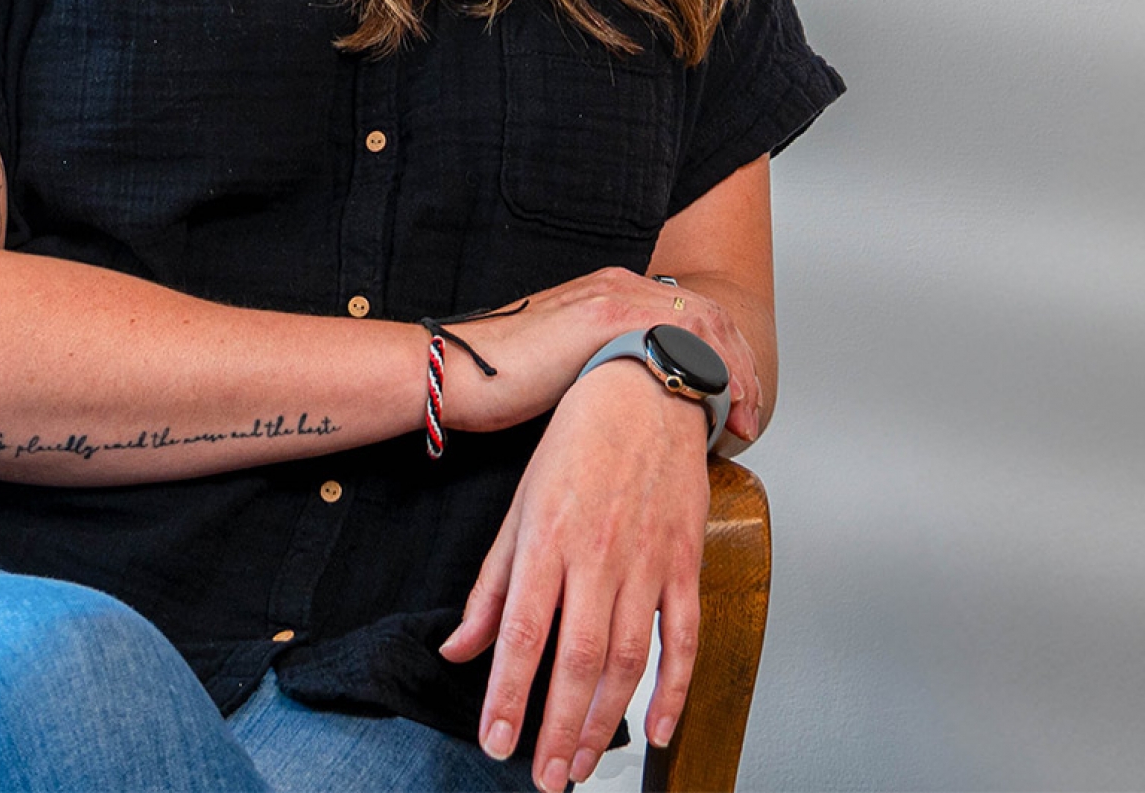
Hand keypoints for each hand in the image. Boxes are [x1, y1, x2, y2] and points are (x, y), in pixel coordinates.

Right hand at [433, 267, 765, 443]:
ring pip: (704, 322)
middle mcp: (617, 285)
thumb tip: (637, 406)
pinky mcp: (605, 316)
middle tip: (751, 415)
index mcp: (608, 294)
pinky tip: (720, 403)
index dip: (722, 358)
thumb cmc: (496, 380)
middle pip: (708, 316)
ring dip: (734, 371)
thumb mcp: (566, 371)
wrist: (454, 372)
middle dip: (740, 367)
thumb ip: (604, 371)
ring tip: (745, 416)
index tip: (734, 404)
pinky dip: (711, 369)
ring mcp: (613, 296)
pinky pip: (681, 335)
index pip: (689, 317)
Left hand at [438, 361, 710, 792]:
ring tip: (581, 762)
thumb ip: (491, 585)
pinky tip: (657, 726)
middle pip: (577, 658)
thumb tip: (459, 648)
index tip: (497, 742)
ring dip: (605, 719)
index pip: (522, 633)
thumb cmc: (576, 444)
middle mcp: (597, 555)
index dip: (509, 694)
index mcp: (546, 539)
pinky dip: (674, 687)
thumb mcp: (519, 506)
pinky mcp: (685, 562)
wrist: (647, 391)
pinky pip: (683, 635)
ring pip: (628, 657)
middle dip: (557, 727)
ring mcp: (647, 561)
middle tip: (544, 778)